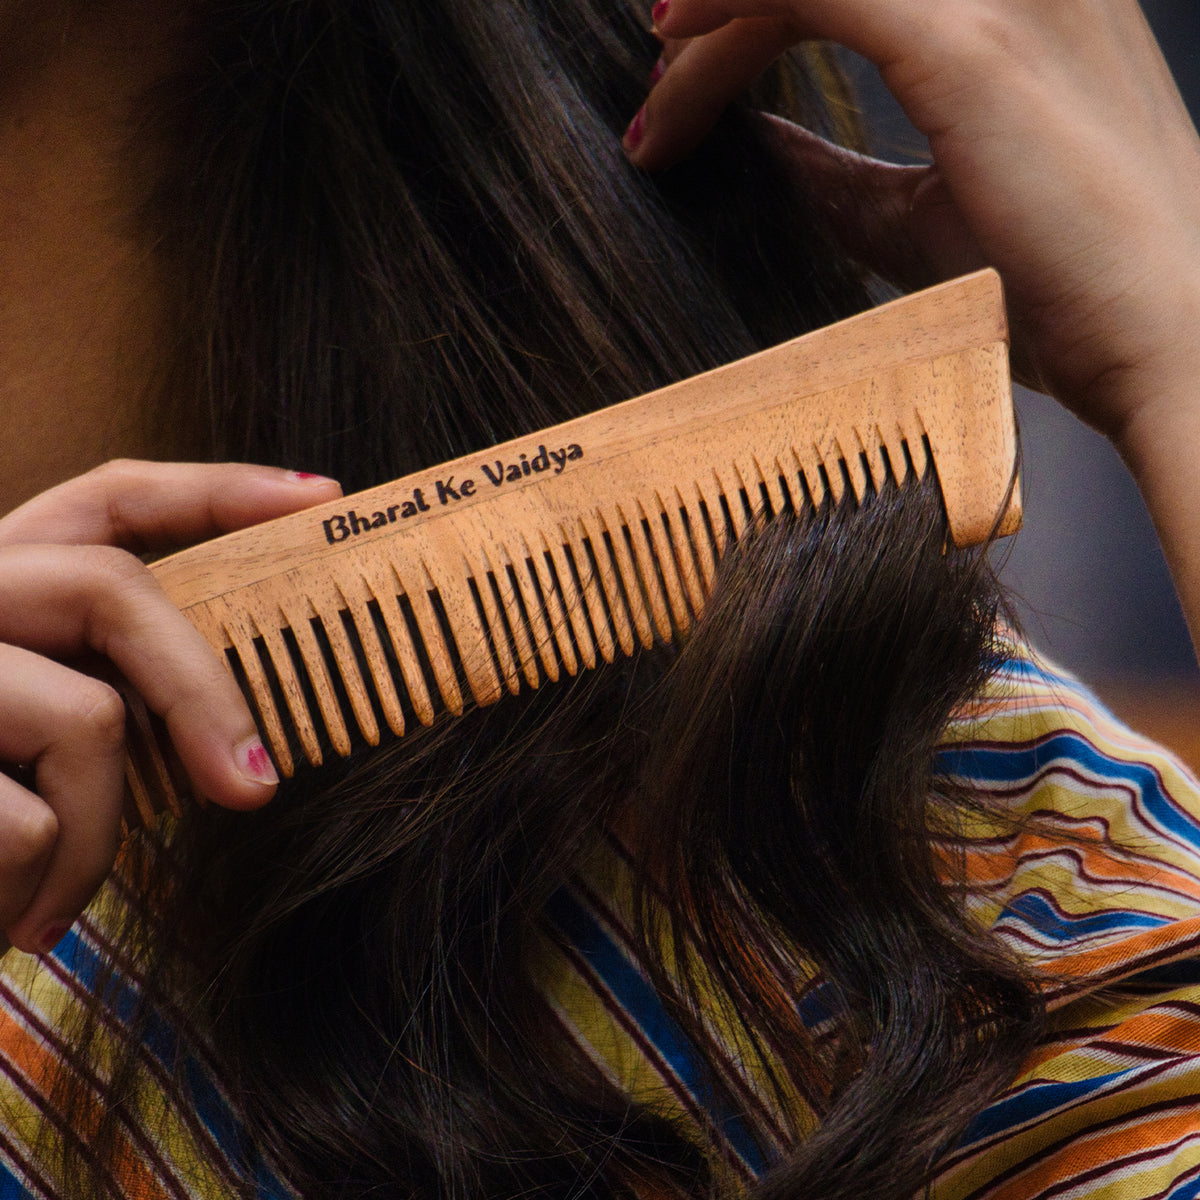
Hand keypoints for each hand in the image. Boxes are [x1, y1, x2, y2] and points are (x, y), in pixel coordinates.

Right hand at [0, 460, 341, 954]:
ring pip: (86, 716)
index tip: (319, 496)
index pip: (110, 495)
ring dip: (100, 832)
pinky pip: (28, 822)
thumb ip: (104, 687)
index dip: (219, 489)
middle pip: (114, 589)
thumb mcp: (28, 736)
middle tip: (256, 789)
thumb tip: (245, 732)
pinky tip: (17, 920)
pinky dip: (45, 888)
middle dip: (205, 694)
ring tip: (62, 902)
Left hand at [624, 0, 1199, 446]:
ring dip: (718, 10)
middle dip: (733, 1)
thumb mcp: (926, 218)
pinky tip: (676, 54)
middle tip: (661, 72)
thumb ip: (842, 175)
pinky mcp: (970, 45)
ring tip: (660, 91)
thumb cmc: (1065, 290)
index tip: (687, 67)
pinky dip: (729, 10)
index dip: (762, 6)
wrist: (1164, 342)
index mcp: (1019, 4)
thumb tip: (765, 148)